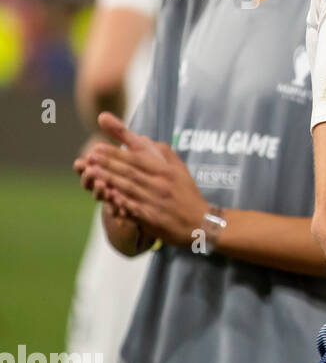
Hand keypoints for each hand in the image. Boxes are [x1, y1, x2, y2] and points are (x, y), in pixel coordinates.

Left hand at [77, 112, 208, 248]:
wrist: (199, 223)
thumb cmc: (187, 194)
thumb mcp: (180, 170)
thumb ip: (162, 153)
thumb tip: (142, 138)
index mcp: (166, 171)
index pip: (139, 156)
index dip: (117, 150)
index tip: (98, 145)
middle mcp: (160, 184)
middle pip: (130, 170)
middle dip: (108, 162)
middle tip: (90, 154)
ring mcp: (155, 201)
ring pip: (128, 187)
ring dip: (108, 178)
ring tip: (91, 171)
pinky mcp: (150, 217)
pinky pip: (131, 207)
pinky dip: (118, 200)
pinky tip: (105, 195)